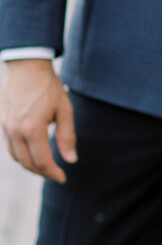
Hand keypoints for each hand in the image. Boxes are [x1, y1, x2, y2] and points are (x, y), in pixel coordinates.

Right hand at [0, 59, 76, 182]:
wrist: (26, 66)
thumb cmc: (48, 86)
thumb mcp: (64, 109)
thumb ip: (67, 136)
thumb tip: (71, 160)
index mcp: (32, 129)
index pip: (42, 162)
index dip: (53, 173)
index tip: (63, 178)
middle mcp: (15, 132)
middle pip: (27, 163)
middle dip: (42, 172)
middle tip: (56, 173)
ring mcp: (5, 127)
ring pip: (16, 157)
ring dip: (30, 165)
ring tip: (45, 165)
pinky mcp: (1, 122)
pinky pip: (9, 146)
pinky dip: (21, 154)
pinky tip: (32, 151)